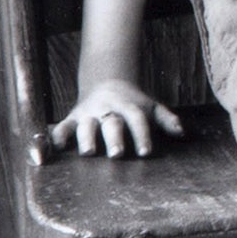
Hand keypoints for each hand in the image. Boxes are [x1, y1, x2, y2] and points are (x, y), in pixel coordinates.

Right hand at [49, 80, 184, 158]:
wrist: (106, 83)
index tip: (145, 153)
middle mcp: (108, 110)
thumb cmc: (133, 103)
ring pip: (85, 126)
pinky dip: (57, 137)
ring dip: (86, 138)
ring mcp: (88, 114)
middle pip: (111, 123)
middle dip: (114, 138)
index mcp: (129, 107)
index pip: (137, 120)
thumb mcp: (151, 107)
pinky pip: (62, 127)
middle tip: (117, 154)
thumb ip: (166, 119)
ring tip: (88, 152)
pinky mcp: (72, 119)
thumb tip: (182, 133)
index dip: (142, 135)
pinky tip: (55, 149)